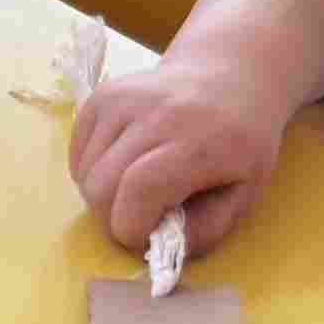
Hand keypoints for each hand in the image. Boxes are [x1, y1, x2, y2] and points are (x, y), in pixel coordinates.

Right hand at [68, 54, 288, 271]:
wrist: (230, 76)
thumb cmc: (241, 142)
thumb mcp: (245, 193)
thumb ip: (206, 229)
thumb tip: (160, 246)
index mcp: (199, 141)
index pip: (140, 190)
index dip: (132, 228)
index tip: (146, 237)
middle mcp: (155, 113)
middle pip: (101, 186)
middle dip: (112, 219)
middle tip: (138, 218)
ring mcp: (122, 99)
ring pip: (84, 173)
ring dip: (102, 196)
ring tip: (134, 189)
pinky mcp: (101, 96)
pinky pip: (78, 154)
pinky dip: (91, 172)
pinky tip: (122, 166)